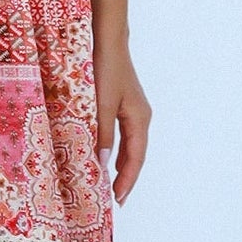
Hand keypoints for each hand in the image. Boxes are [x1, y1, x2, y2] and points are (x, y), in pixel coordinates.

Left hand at [94, 33, 150, 205]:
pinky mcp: (124, 104)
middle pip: (136, 155)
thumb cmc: (105, 69)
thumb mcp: (101, 105)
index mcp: (139, 119)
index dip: (127, 180)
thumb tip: (102, 164)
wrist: (107, 40)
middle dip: (126, 178)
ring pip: (130, 146)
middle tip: (115, 200)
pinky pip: (124, 135)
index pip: (136, 158)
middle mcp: (140, 116)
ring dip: (121, 166)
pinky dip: (117, 150)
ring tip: (111, 185)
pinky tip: (106, 157)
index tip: (118, 199)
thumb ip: (103, 134)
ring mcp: (133, 110)